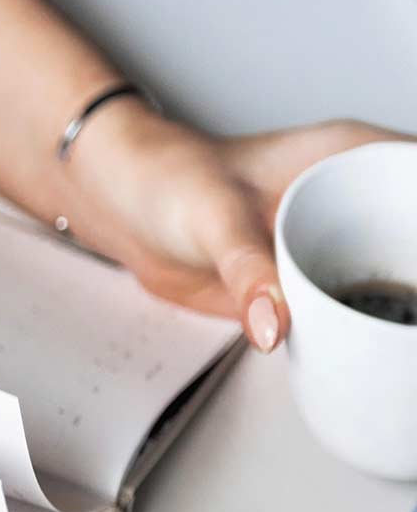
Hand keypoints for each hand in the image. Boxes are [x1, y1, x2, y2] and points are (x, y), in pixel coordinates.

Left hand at [68, 102, 409, 350]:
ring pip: (392, 278)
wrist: (124, 209)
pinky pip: (346, 308)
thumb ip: (247, 271)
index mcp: (351, 158)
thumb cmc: (168, 181)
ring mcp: (329, 243)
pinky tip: (373, 353)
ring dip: (400, 310)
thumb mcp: (214, 218)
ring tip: (408, 345)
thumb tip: (276, 323)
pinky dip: (360, 330)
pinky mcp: (304, 281)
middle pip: (413, 238)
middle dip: (415, 275)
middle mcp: (350, 199)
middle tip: (414, 320)